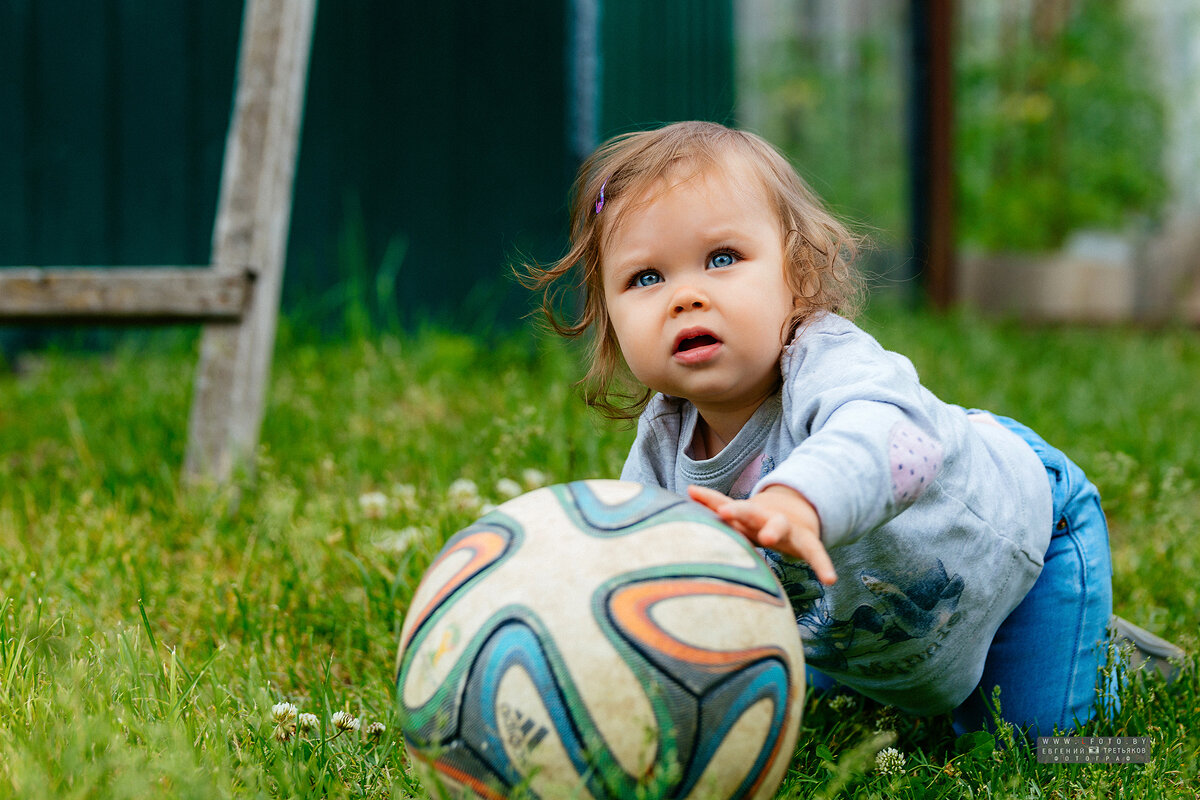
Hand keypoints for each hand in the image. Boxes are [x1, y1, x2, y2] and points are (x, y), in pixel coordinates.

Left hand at [688, 484, 836, 585]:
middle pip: (749, 512)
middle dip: (737, 511)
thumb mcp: (740, 516)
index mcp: (746, 514)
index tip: (692, 493)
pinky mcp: (807, 541)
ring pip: (780, 527)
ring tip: (769, 539)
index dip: (710, 500)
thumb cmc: (757, 521)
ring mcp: (787, 528)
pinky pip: (816, 553)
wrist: (796, 515)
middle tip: (724, 512)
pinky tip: (830, 579)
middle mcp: (765, 517)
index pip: (725, 505)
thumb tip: (688, 490)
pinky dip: (822, 565)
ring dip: (773, 530)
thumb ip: (715, 504)